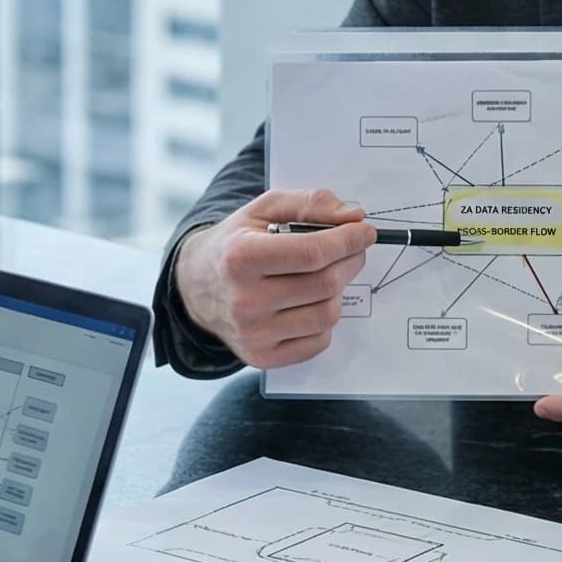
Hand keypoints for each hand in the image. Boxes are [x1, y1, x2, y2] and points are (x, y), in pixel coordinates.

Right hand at [174, 188, 377, 368]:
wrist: (196, 287)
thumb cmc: (236, 243)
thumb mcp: (264, 209)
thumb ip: (310, 204)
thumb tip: (354, 216)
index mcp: (241, 257)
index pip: (312, 252)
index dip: (348, 240)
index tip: (364, 231)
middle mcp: (244, 300)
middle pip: (325, 283)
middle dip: (350, 261)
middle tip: (350, 249)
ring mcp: (253, 334)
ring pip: (328, 314)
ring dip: (337, 291)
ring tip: (324, 276)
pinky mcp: (262, 357)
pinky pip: (319, 340)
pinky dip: (324, 319)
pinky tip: (308, 302)